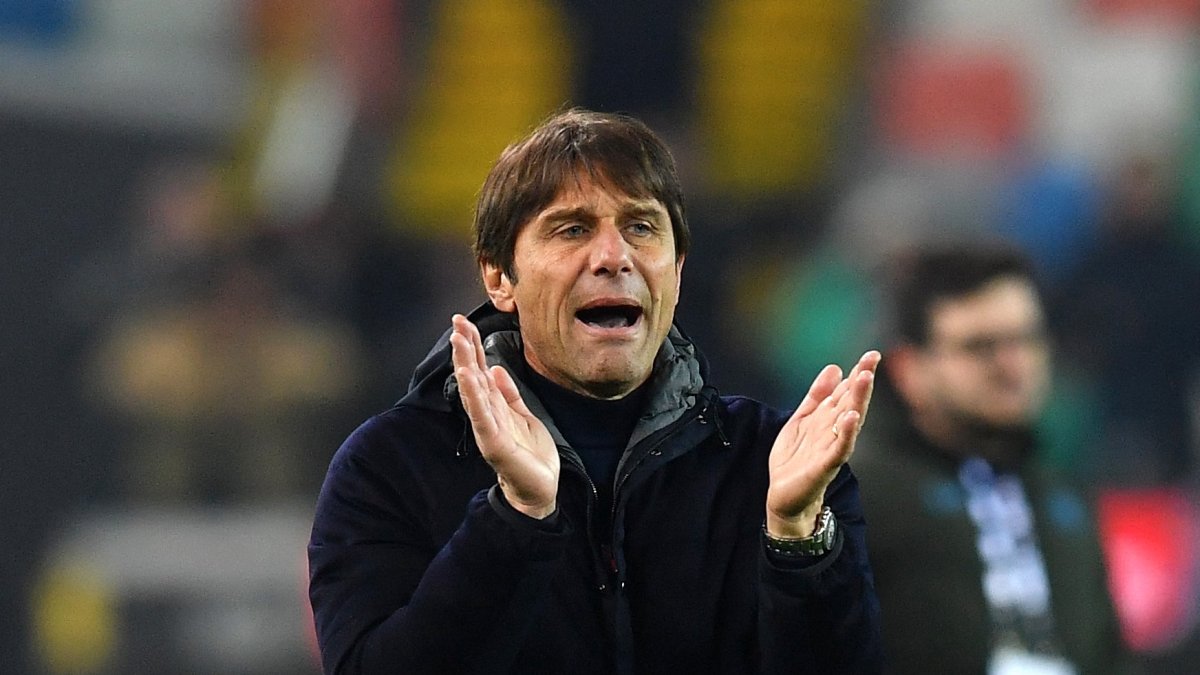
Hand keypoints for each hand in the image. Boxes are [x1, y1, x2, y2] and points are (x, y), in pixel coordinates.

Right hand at [449, 314, 559, 518]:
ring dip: (465, 364)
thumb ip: (509, 393)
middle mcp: (487, 414)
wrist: (540, 489)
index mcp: (495, 406)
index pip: (481, 370)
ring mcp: (488, 428)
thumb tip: (497, 368)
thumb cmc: (531, 455)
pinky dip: (474, 395)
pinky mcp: (494, 442)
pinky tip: (468, 376)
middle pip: (474, 375)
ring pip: (474, 391)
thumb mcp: (524, 416)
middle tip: (456, 321)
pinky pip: (482, 415)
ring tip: (458, 341)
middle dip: (465, 348)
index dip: (473, 346)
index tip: (464, 323)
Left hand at [765, 351, 879, 537]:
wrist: (785, 498)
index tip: (872, 354)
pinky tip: (851, 418)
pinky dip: (846, 433)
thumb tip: (835, 367)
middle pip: (851, 402)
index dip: (858, 373)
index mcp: (829, 420)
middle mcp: (835, 432)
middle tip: (872, 359)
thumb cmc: (796, 460)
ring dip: (857, 400)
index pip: (846, 392)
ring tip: (864, 378)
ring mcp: (832, 448)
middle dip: (862, 381)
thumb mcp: (802, 420)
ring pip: (849, 421)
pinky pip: (839, 448)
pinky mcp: (825, 466)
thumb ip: (817, 396)